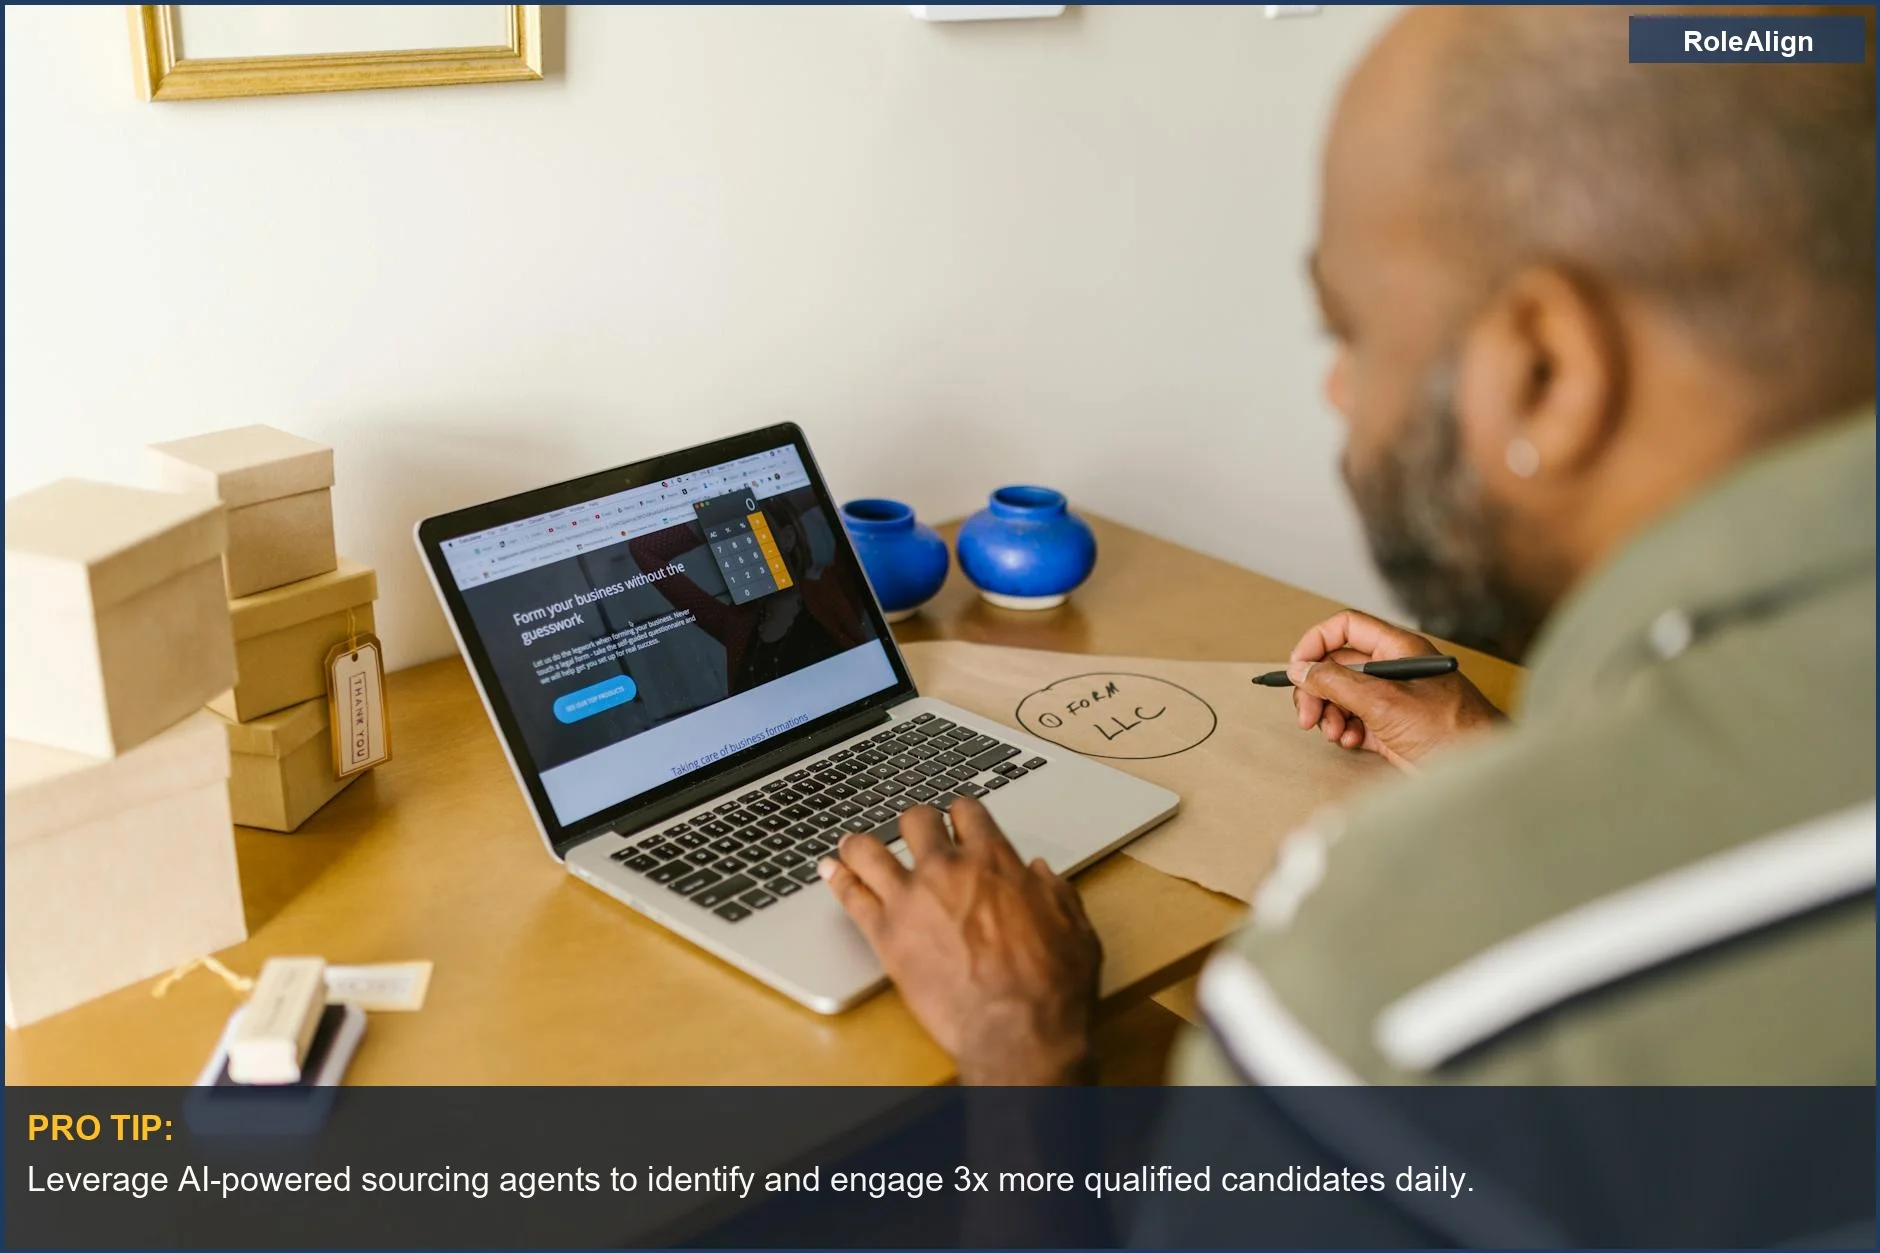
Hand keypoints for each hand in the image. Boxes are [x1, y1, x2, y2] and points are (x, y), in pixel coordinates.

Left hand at [818, 797, 1100, 1084]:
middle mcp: (948, 870)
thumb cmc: (1050, 985)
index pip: (968, 812)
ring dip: (861, 843)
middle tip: (913, 831)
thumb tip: (1040, 873)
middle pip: (916, 821)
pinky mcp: (886, 935)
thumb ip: (1055, 892)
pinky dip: (838, 879)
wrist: (1017, 1030)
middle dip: (916, 822)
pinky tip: (830, 871)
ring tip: (854, 844)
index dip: (961, 812)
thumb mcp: (1073, 928)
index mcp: (995, 862)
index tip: (957, 819)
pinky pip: (851, 896)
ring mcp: (911, 900)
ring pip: (870, 850)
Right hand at [1288, 609, 1501, 769]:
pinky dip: (1344, 731)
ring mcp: (1392, 699)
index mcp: (1398, 649)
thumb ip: (1338, 682)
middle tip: (1307, 715)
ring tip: (1333, 733)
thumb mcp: (1385, 702)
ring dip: (1328, 714)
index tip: (1297, 668)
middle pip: (1337, 666)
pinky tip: (1351, 742)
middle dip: (1317, 689)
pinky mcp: (1390, 727)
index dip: (1317, 643)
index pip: (1347, 628)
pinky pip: (1353, 721)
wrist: (1481, 771)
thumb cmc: (1453, 731)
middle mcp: (1393, 669)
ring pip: (1341, 696)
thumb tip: (1301, 669)